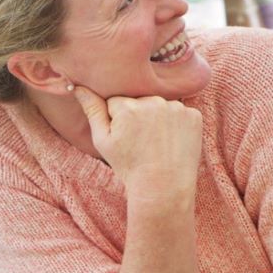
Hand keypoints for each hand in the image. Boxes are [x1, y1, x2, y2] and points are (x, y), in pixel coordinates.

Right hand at [73, 85, 202, 207]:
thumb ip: (92, 110)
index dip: (117, 120)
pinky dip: (176, 123)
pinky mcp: (194, 116)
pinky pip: (180, 112)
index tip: (124, 137)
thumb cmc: (129, 166)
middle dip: (137, 116)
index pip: (116, 101)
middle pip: (140, 101)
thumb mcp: (103, 141)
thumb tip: (78, 86)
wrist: (164, 186)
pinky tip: (172, 141)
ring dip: (157, 118)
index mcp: (128, 107)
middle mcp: (154, 101)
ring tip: (156, 142)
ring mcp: (177, 108)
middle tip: (141, 142)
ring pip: (160, 106)